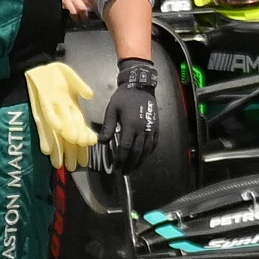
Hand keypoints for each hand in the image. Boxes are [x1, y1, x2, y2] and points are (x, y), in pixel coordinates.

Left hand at [98, 57, 166, 173]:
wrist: (141, 86)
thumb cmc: (124, 97)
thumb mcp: (112, 110)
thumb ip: (108, 127)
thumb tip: (102, 142)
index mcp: (131, 125)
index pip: (125, 148)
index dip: (121, 160)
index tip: (117, 167)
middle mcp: (143, 129)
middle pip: (137, 152)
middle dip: (130, 164)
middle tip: (124, 172)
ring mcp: (151, 129)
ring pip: (146, 150)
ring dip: (140, 161)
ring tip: (133, 169)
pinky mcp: (156, 127)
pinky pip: (154, 144)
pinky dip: (148, 153)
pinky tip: (143, 158)